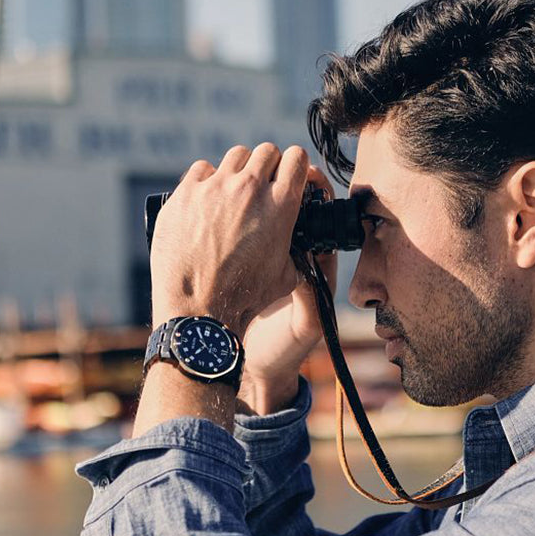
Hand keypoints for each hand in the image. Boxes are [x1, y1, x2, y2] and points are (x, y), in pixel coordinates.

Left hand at [150, 143, 308, 336]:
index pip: (297, 158)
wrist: (198, 310)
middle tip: (261, 185)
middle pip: (267, 151)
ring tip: (232, 192)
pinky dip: (207, 181)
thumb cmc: (244, 298)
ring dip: (238, 170)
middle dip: (268, 165)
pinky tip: (205, 200)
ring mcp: (215, 188)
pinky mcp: (185, 194)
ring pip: (235, 156)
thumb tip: (302, 242)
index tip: (287, 175)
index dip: (295, 165)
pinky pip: (201, 170)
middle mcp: (249, 189)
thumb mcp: (287, 275)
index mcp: (281, 205)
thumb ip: (297, 248)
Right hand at [239, 164, 337, 412]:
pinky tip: (215, 202)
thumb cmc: (285, 349)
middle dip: (281, 179)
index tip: (305, 176)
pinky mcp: (235, 261)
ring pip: (259, 208)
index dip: (315, 189)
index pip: (319, 212)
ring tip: (239, 178)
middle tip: (269, 168)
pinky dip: (226, 211)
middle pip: (289, 200)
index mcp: (310, 261)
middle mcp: (289, 252)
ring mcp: (260, 254)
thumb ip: (311, 298)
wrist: (256, 367)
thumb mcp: (304, 325)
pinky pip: (233, 226)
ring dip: (251, 190)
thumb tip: (309, 266)